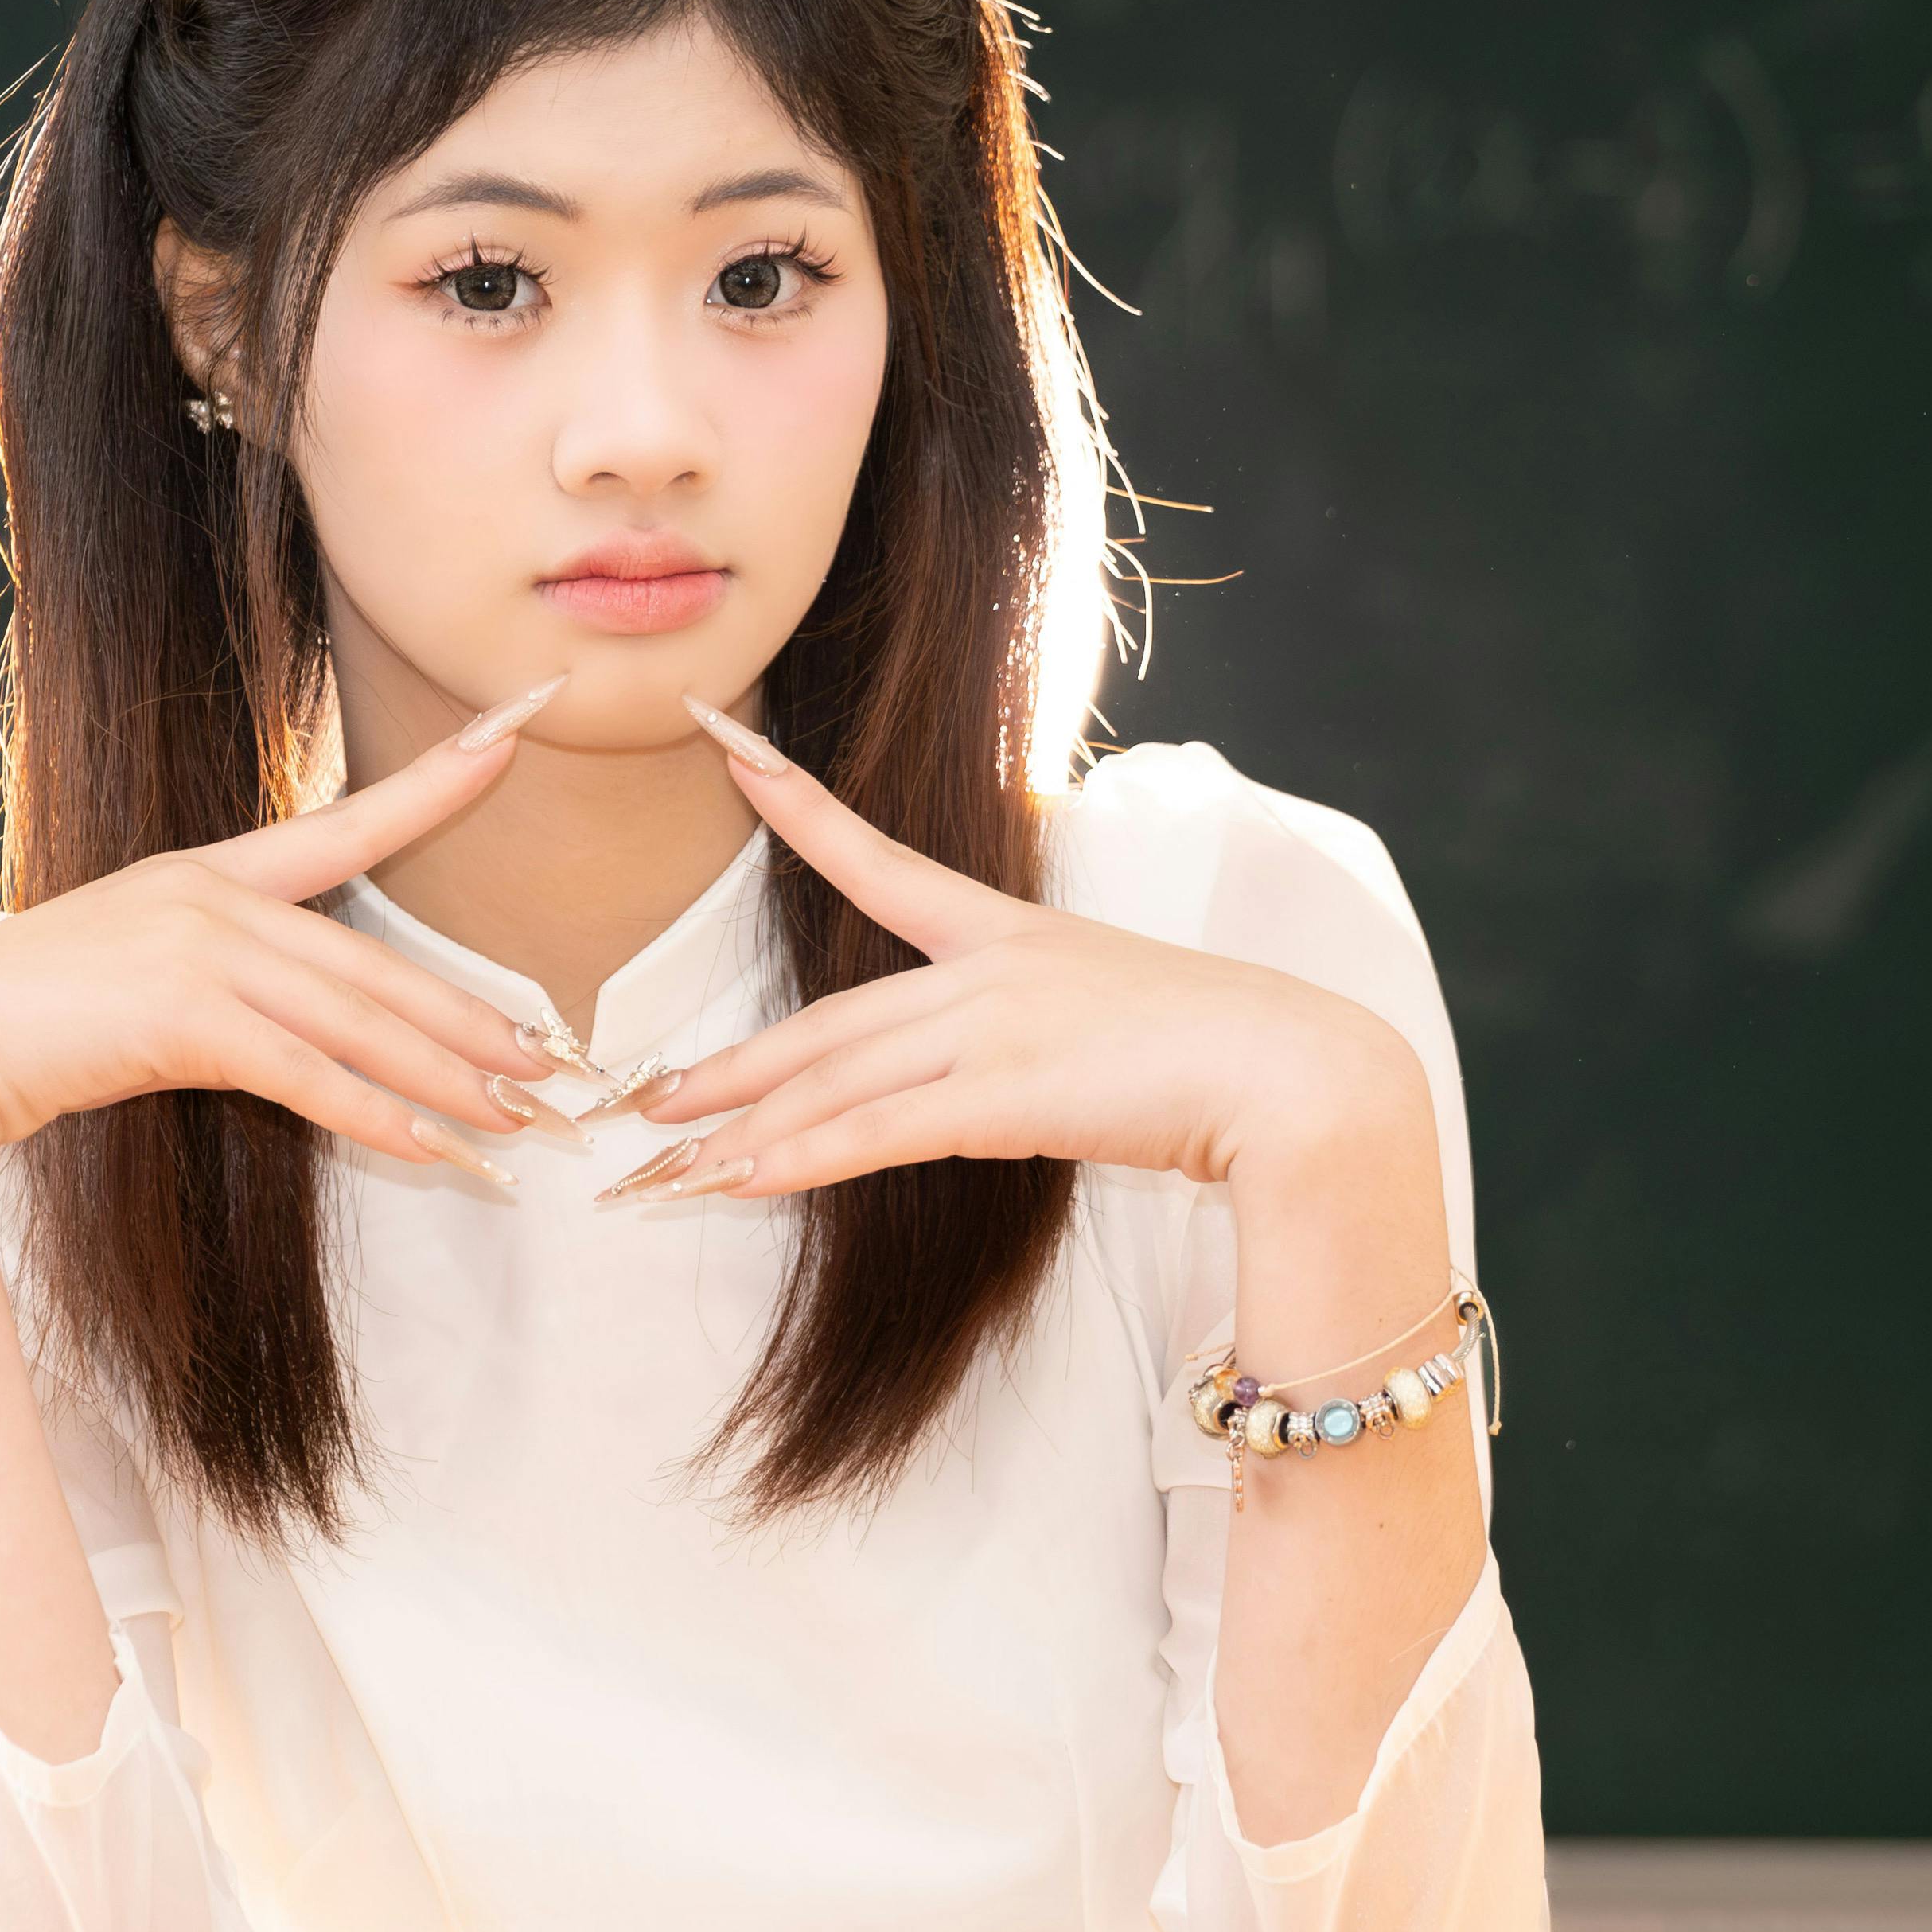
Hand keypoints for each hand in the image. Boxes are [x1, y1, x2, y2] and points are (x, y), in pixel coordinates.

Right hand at [0, 678, 579, 1183]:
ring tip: (525, 1121)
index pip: (347, 822)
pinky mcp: (183, 1018)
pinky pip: (312, 1077)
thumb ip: (210, 985)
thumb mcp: (125, 977)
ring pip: (361, 1025)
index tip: (517, 734)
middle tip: (560, 1065)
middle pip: (378, 965)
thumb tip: (290, 1028)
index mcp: (205, 872)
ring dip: (452, 1083)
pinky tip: (438, 1152)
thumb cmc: (19, 1026)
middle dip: (477, 1024)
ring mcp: (200, 951)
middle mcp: (214, 899)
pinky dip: (382, 1119)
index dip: (439, 779)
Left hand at [628, 697, 1434, 1204]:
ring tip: (661, 1168)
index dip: (797, 805)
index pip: (877, 859)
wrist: (1291, 1075)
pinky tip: (735, 1182)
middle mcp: (983, 970)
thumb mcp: (1112, 1015)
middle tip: (640, 1101)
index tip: (729, 749)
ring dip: (739, 1134)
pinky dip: (796, 1158)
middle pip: (824, 1022)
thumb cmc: (1218, 1053)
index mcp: (1005, 932)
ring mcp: (990, 1028)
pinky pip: (872, 1131)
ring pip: (831, 1081)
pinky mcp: (1003, 1094)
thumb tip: (994, 1077)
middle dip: (725, 1070)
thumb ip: (1034, 1036)